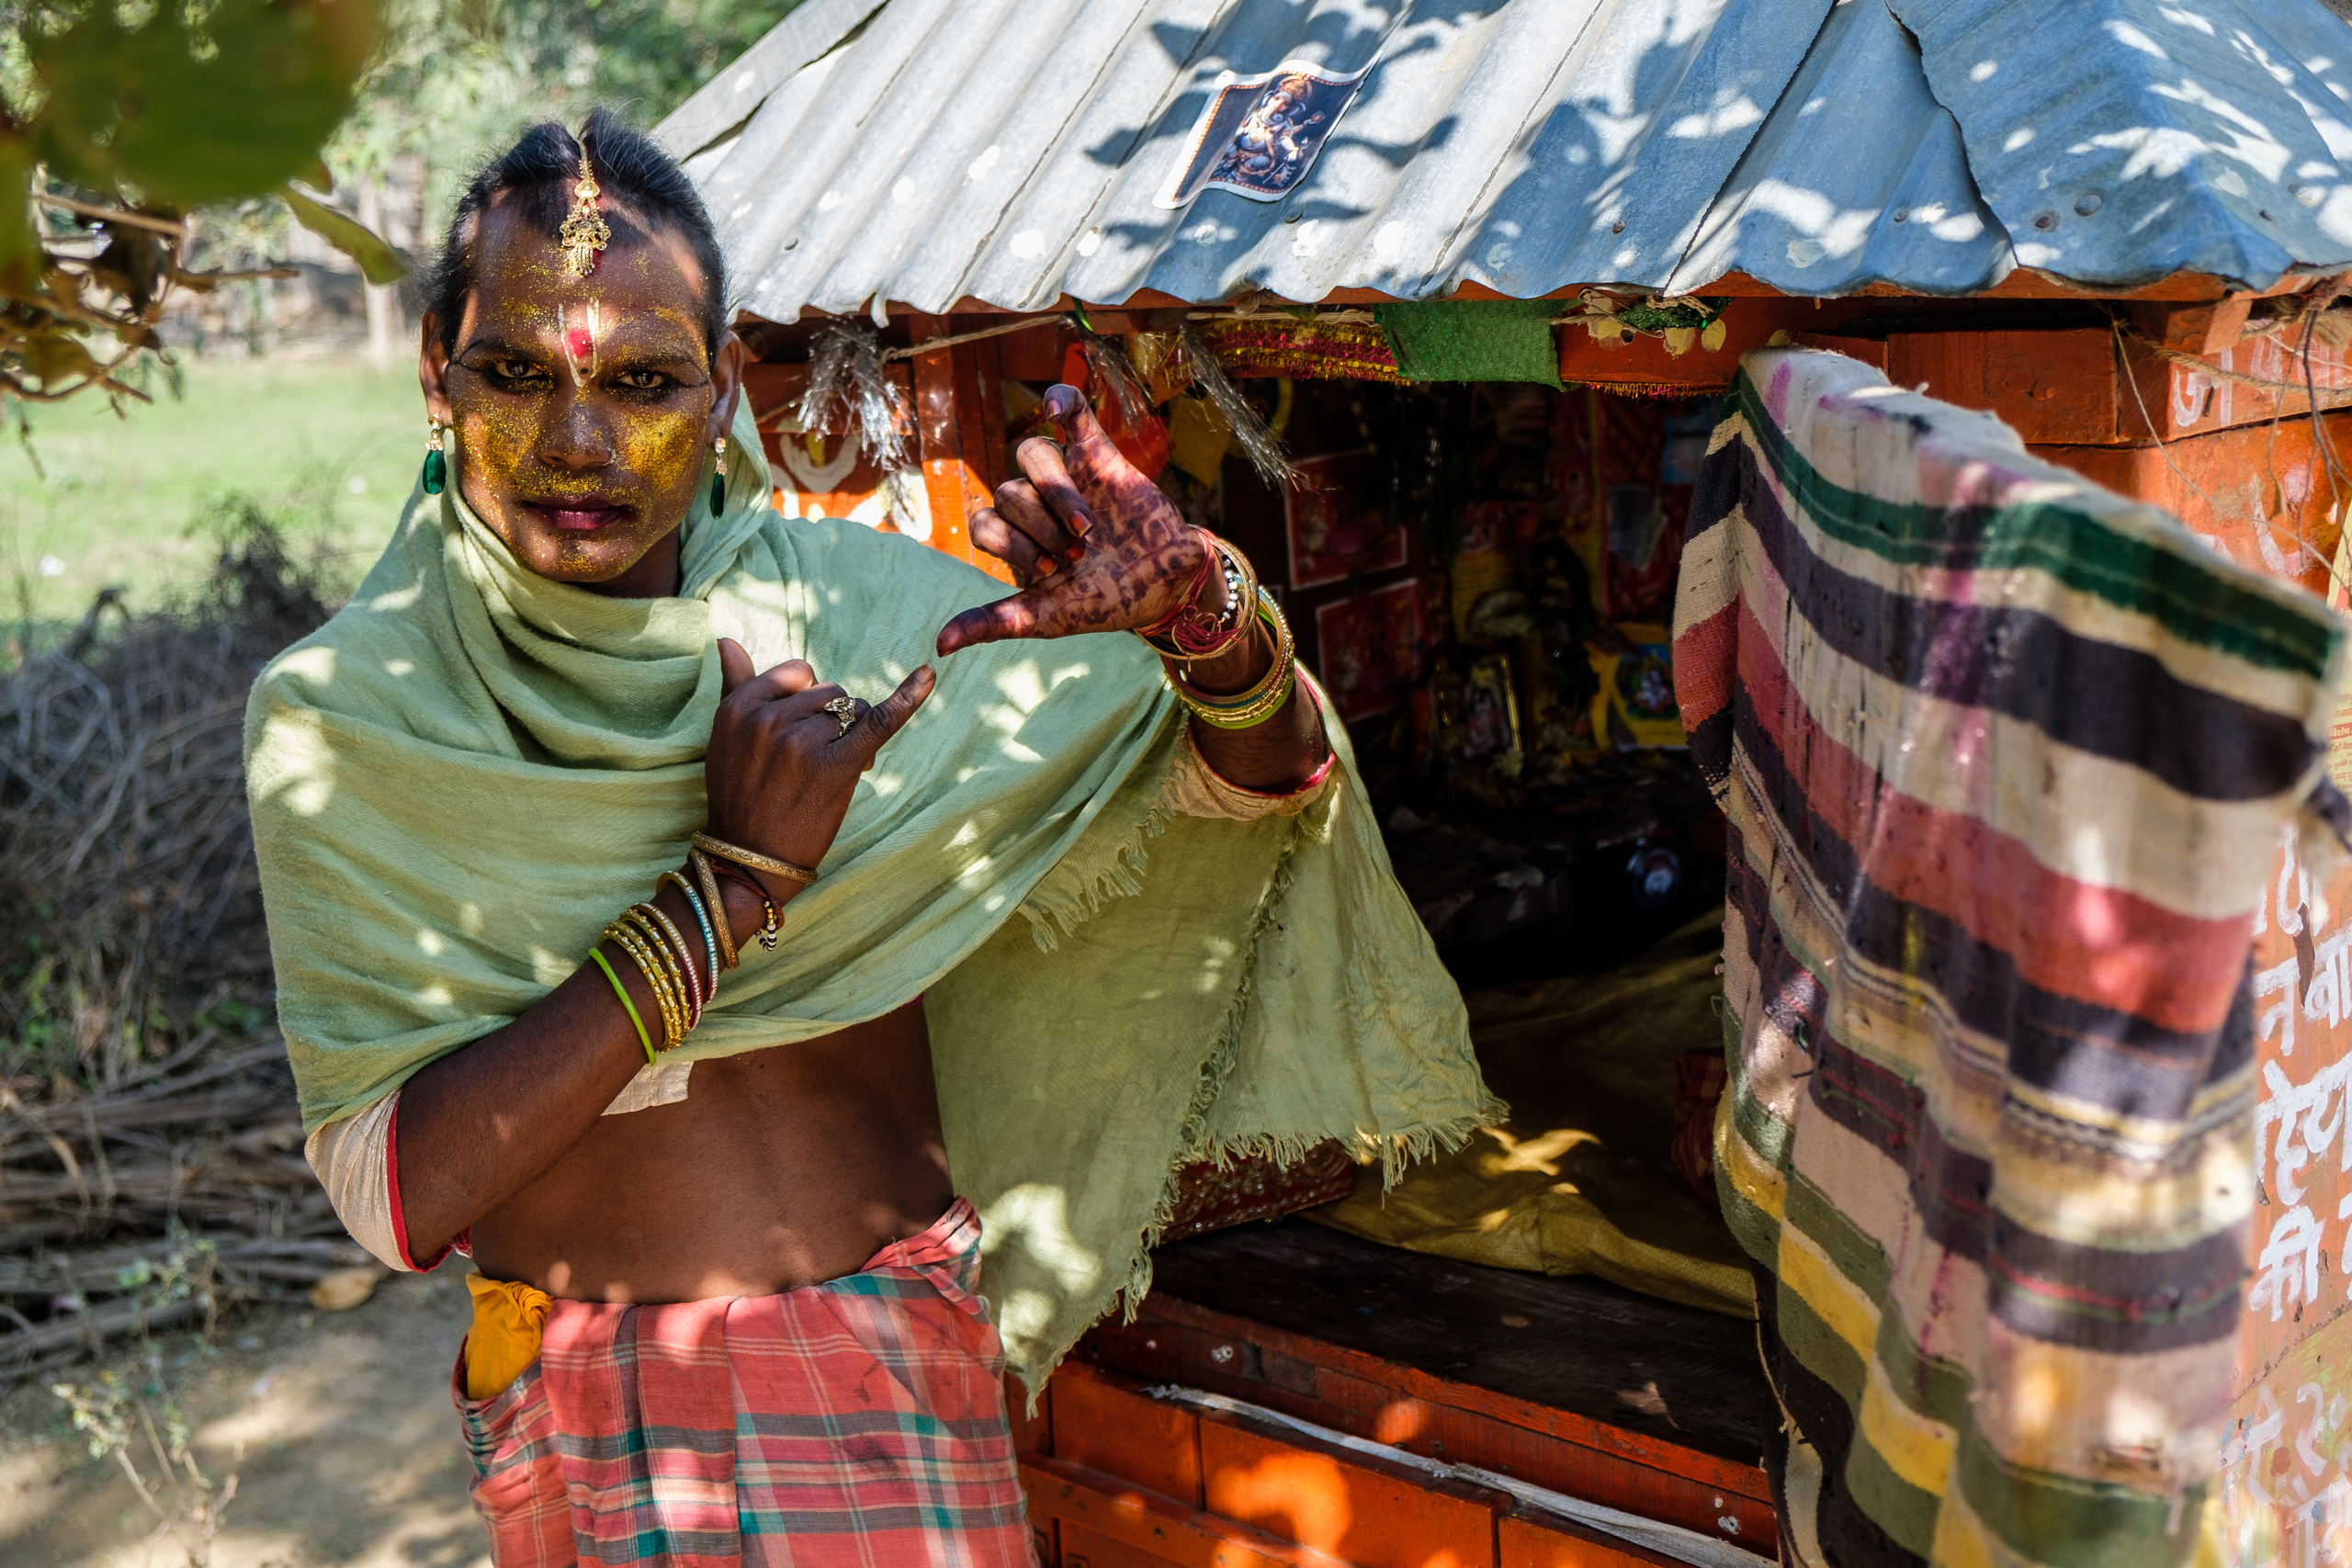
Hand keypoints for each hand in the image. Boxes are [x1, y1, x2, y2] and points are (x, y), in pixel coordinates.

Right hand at [702, 639, 934, 888]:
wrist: (748, 860)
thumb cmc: (741, 795)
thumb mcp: (726, 736)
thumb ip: (735, 684)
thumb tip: (728, 639)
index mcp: (739, 706)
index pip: (800, 673)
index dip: (810, 698)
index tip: (800, 731)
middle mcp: (768, 719)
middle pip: (831, 692)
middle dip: (834, 721)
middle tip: (815, 763)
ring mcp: (801, 743)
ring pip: (854, 711)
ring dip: (853, 737)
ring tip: (829, 773)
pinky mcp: (835, 767)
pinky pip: (878, 721)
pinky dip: (907, 698)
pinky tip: (928, 677)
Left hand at [936, 385, 1209, 654]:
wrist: (1167, 583)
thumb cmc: (1106, 602)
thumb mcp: (1049, 616)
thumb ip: (997, 621)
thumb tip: (939, 645)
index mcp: (1017, 539)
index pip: (985, 524)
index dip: (1012, 546)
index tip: (1050, 571)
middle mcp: (1034, 504)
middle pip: (1009, 493)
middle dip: (1041, 527)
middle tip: (1079, 555)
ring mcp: (1067, 476)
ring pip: (1032, 456)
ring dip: (1056, 492)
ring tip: (1088, 528)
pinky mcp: (1100, 455)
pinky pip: (1074, 414)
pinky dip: (1063, 402)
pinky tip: (1058, 410)